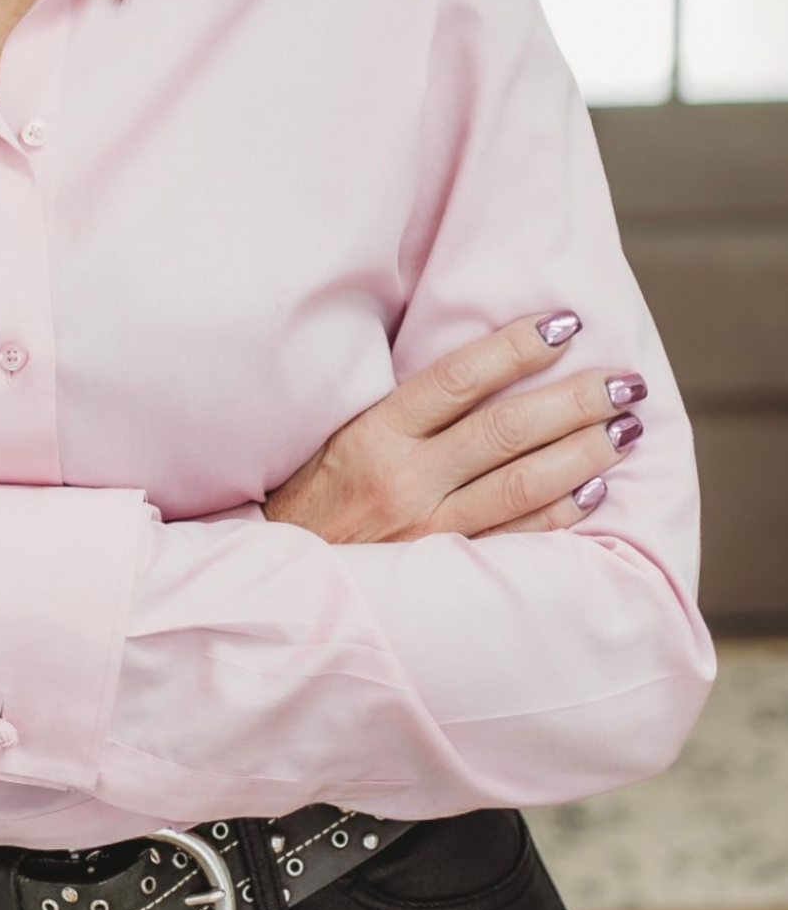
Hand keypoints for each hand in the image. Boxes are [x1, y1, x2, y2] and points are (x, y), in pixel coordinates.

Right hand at [262, 310, 646, 540]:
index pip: (460, 378)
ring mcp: (428, 533)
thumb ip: (401, 408)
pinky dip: (564, 512)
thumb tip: (479, 364)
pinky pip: (520, 540)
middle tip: (624, 379)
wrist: (282, 585)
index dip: (517, 346)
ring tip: (627, 426)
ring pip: (524, 484)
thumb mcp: (338, 436)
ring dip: (585, 452)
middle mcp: (404, 480)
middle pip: (506, 429)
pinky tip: (599, 488)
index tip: (565, 323)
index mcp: (374, 434)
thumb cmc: (312, 497)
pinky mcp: (446, 574)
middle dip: (574, 400)